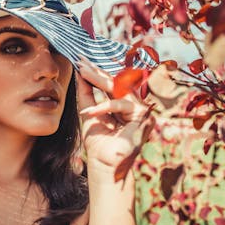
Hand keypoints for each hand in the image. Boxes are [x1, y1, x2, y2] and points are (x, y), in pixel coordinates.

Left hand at [76, 57, 153, 175]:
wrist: (104, 163)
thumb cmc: (97, 141)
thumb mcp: (88, 112)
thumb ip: (86, 93)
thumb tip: (80, 71)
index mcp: (123, 104)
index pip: (110, 83)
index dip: (96, 72)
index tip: (80, 61)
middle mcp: (134, 105)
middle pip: (116, 82)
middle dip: (97, 71)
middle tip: (82, 61)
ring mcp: (141, 110)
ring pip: (120, 89)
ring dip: (99, 79)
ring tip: (83, 72)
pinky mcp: (144, 118)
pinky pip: (123, 106)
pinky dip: (104, 107)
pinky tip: (89, 112)